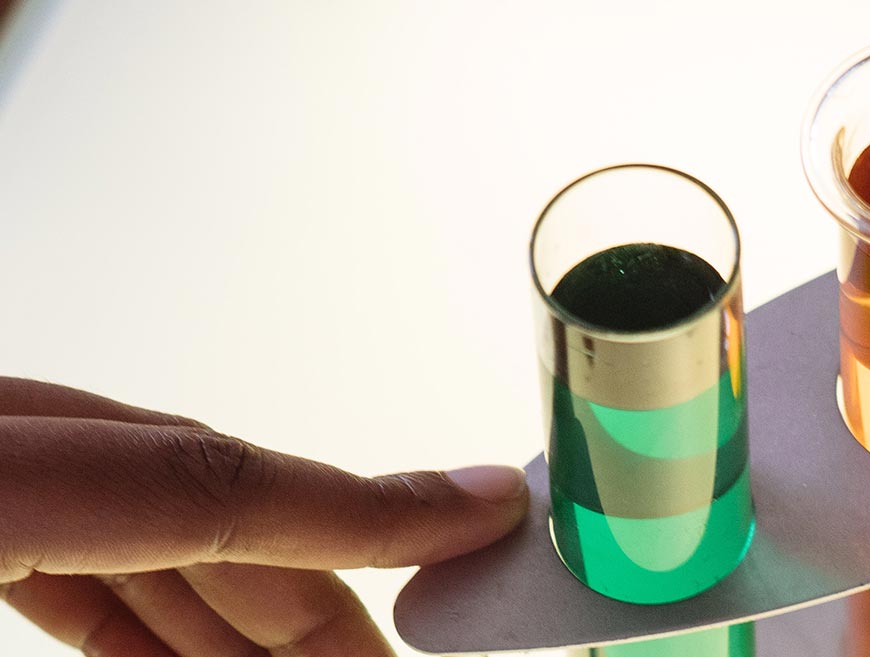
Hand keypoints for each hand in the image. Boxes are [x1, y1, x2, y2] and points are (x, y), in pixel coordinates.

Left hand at [0, 377, 528, 656]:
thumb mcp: (15, 543)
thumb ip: (132, 619)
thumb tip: (318, 631)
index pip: (211, 480)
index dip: (368, 510)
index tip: (479, 517)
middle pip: (203, 501)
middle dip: (312, 607)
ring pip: (149, 518)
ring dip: (239, 618)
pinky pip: (79, 534)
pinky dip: (150, 599)